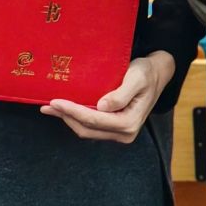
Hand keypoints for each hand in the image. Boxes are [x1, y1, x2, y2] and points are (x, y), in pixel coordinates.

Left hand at [43, 52, 172, 141]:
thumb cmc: (147, 72)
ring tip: (51, 108)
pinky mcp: (114, 128)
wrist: (157, 74)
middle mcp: (124, 133)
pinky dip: (76, 118)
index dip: (72, 111)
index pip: (93, 119)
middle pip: (87, 128)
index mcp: (128, 123)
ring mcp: (119, 133)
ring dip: (68, 119)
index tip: (55, 102)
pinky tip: (65, 110)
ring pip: (86, 130)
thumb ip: (121, 94)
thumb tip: (102, 107)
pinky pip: (91, 127)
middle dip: (66, 117)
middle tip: (47, 105)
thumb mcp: (137, 78)